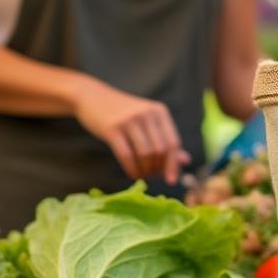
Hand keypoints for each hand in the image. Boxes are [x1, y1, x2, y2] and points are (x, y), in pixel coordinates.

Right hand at [74, 80, 189, 183]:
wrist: (92, 96)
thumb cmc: (122, 112)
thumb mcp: (146, 120)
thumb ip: (165, 139)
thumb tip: (185, 160)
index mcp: (159, 111)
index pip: (173, 143)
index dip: (173, 164)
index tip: (171, 181)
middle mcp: (147, 114)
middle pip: (160, 151)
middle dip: (157, 169)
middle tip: (150, 175)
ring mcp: (129, 120)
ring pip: (146, 154)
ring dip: (145, 170)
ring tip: (141, 174)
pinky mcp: (112, 128)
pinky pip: (127, 155)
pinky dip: (132, 169)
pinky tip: (131, 174)